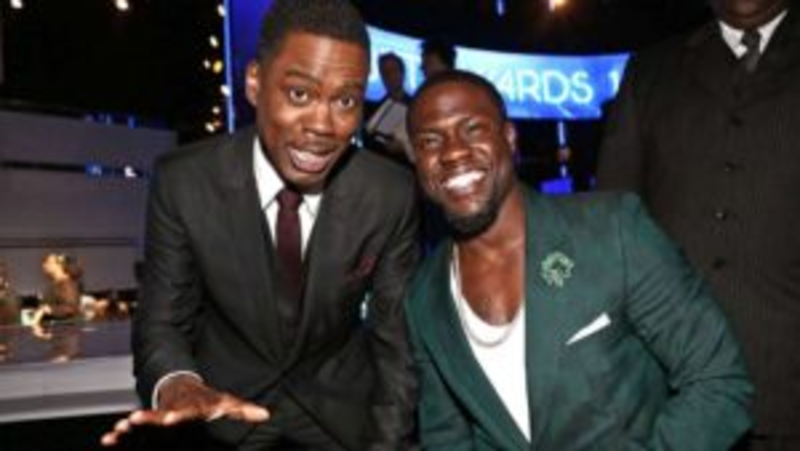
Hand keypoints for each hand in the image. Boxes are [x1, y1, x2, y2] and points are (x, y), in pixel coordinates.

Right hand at [100, 374, 268, 446]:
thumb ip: (242, 410)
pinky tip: (108, 440)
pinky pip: (132, 428)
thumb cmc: (205, 399)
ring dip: (131, 424)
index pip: (184, 410)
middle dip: (149, 418)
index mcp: (190, 406)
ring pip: (143, 419)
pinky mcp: (149, 420)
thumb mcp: (225, 402)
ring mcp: (158, 414)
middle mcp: (172, 408)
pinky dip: (120, 433)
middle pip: (159, 413)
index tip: (169, 418)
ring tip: (119, 428)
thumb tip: (265, 415)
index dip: (176, 414)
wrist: (181, 383)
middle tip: (136, 420)